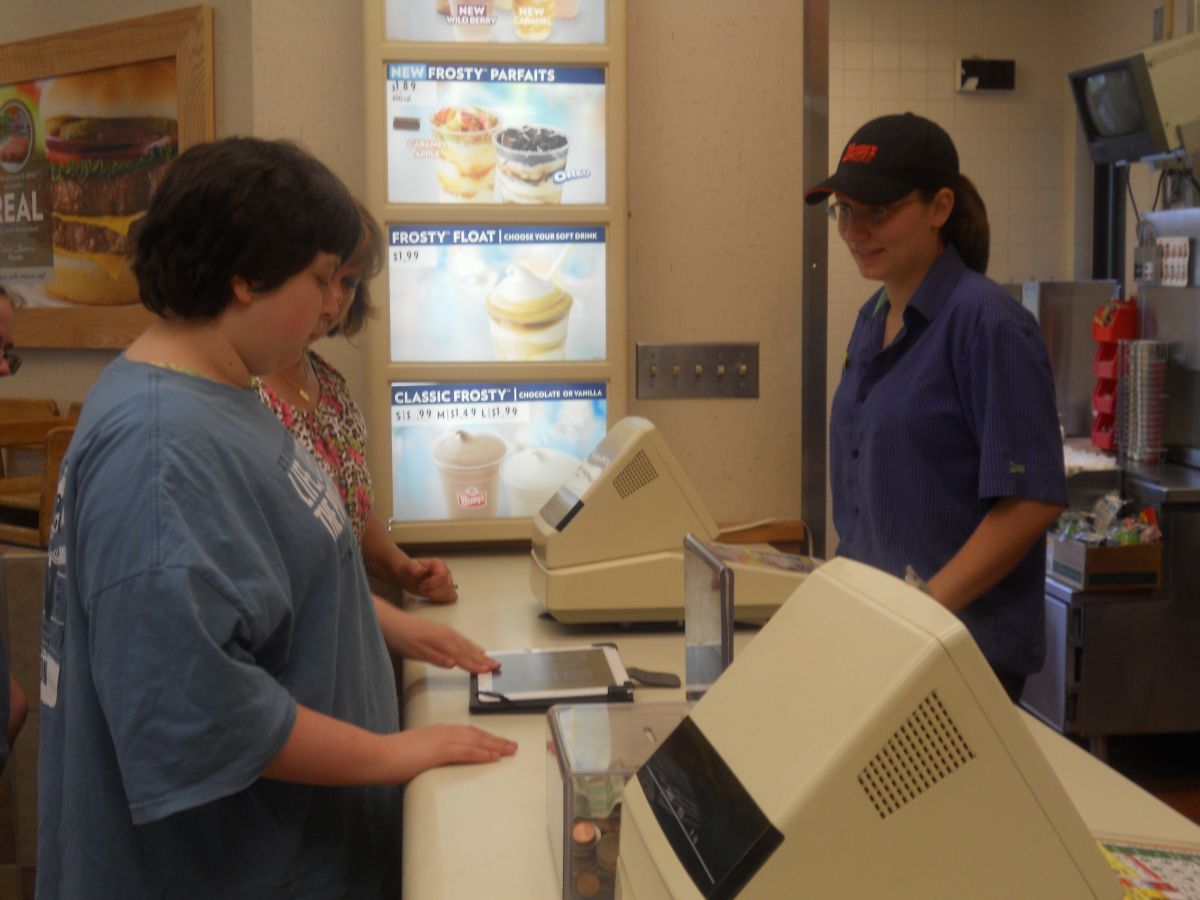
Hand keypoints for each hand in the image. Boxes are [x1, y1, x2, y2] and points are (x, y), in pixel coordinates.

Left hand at [385, 608, 498, 673]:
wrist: (391, 620)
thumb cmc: (402, 636)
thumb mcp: (415, 651)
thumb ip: (436, 658)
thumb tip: (454, 664)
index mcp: (442, 641)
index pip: (462, 656)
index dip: (476, 665)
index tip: (489, 671)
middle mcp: (447, 634)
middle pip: (468, 649)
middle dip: (483, 659)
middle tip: (497, 666)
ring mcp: (445, 631)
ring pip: (466, 643)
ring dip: (479, 652)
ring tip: (490, 659)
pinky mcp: (442, 630)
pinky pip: (461, 639)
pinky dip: (471, 645)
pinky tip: (473, 647)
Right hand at [392, 724, 516, 780]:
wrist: (377, 755)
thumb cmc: (388, 756)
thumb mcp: (411, 752)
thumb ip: (424, 755)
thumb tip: (430, 762)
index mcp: (436, 731)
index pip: (466, 732)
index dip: (483, 737)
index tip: (496, 742)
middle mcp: (442, 732)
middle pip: (475, 734)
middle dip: (495, 740)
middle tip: (511, 746)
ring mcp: (441, 740)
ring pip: (475, 741)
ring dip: (495, 746)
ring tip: (509, 751)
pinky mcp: (439, 751)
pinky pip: (467, 751)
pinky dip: (482, 753)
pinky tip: (494, 757)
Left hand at [401, 557, 457, 602]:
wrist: (408, 577)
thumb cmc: (409, 570)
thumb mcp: (408, 566)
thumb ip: (413, 567)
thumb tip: (421, 570)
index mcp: (439, 564)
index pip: (443, 576)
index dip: (432, 584)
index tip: (422, 585)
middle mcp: (446, 572)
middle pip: (447, 585)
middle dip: (433, 591)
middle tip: (422, 589)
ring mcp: (447, 582)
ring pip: (450, 592)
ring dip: (436, 596)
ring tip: (426, 592)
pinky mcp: (446, 590)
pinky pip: (452, 597)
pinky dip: (442, 599)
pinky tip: (432, 597)